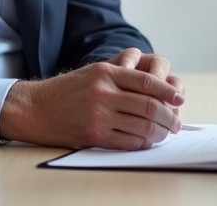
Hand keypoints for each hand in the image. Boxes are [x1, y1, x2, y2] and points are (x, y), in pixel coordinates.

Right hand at [0, 59, 184, 148]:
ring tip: (165, 133)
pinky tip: (147, 142)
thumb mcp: (94, 72)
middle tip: (177, 123)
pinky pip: (127, 142)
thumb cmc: (68, 90)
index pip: (146, 82)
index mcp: (107, 73)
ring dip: (158, 133)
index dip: (167, 91)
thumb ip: (122, 75)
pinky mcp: (93, 135)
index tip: (180, 98)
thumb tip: (157, 88)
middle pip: (148, 106)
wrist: (36, 108)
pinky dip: (142, 143)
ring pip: (141, 126)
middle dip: (168, 116)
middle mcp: (104, 93)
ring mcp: (99, 115)